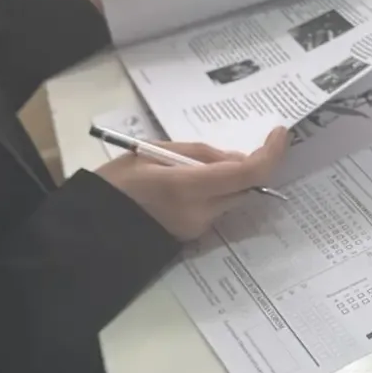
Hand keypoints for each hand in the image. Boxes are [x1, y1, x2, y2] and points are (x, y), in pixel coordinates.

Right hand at [95, 128, 287, 241]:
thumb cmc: (114, 184)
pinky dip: (214, 193)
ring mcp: (197, 229)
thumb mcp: (151, 153)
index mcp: (185, 187)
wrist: (90, 230)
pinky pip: (216, 209)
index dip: (270, 154)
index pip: (246, 174)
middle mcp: (198, 212)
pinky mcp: (193, 238)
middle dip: (245, 166)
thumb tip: (237, 159)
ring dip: (226, 180)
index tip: (281, 134)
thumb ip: (198, 154)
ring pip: (231, 199)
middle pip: (244, 187)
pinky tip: (187, 185)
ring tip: (189, 168)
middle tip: (224, 151)